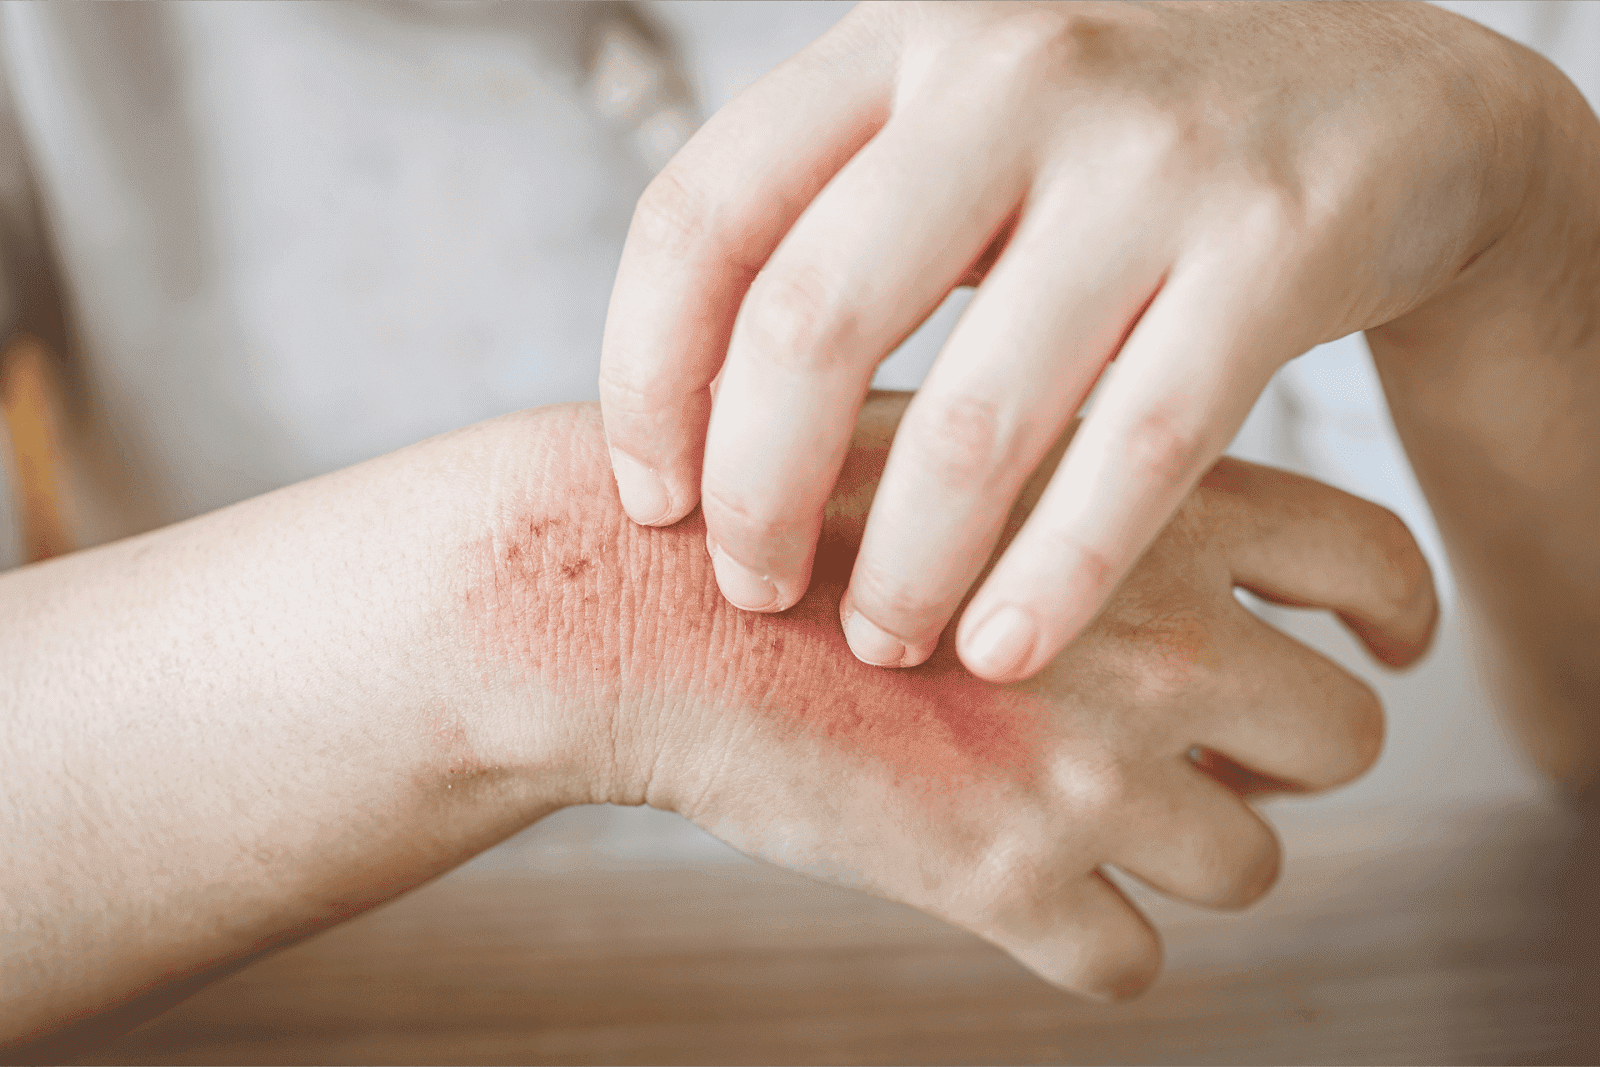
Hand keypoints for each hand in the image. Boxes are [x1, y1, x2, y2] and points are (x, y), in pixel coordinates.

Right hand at [573, 393, 1437, 998]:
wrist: (639, 604)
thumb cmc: (789, 513)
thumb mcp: (972, 445)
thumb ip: (1103, 493)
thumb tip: (1220, 592)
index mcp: (1152, 506)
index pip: (1372, 566)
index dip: (1394, 617)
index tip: (1380, 650)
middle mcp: (1153, 640)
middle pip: (1342, 736)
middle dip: (1284, 753)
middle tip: (1196, 747)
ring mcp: (1086, 770)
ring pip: (1250, 865)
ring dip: (1185, 851)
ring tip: (1078, 806)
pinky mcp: (1002, 881)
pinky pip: (1131, 967)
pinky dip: (1089, 942)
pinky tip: (1020, 886)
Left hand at [598, 0, 1520, 680]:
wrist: (1382, 97)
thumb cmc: (1117, 149)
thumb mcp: (961, 135)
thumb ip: (834, 229)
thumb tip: (682, 413)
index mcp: (897, 48)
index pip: (703, 219)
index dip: (649, 380)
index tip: (653, 502)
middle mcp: (1009, 78)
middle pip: (811, 326)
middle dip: (759, 497)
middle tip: (755, 593)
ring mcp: (1151, 159)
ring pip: (978, 418)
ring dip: (905, 567)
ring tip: (884, 646)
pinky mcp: (1278, 248)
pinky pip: (1140, 451)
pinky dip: (1060, 575)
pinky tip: (1006, 652)